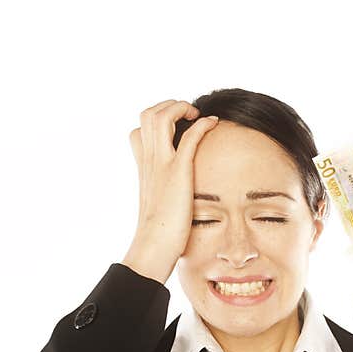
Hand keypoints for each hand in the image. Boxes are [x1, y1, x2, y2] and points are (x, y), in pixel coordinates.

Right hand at [121, 99, 219, 283]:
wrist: (154, 245)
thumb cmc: (158, 233)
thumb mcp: (156, 206)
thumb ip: (162, 194)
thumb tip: (171, 201)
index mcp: (143, 167)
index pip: (138, 131)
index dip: (156, 122)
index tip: (175, 129)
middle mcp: (149, 160)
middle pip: (147, 114)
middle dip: (169, 106)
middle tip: (187, 117)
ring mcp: (162, 163)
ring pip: (162, 116)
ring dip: (182, 108)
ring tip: (197, 116)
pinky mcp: (178, 171)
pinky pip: (189, 136)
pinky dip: (203, 124)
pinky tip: (214, 124)